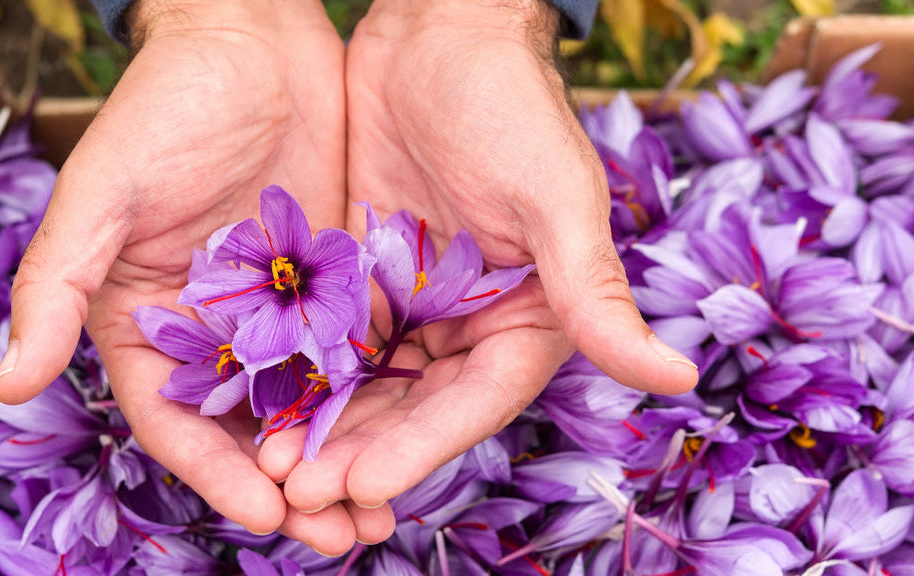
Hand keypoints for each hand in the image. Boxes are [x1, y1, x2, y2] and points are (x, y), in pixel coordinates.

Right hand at [0, 0, 355, 545]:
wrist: (252, 44)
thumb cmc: (163, 110)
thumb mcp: (103, 194)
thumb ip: (57, 285)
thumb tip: (8, 383)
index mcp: (146, 326)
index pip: (178, 424)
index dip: (217, 476)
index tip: (267, 516)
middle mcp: (212, 336)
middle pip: (251, 434)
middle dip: (293, 490)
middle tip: (343, 538)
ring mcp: (277, 316)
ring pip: (310, 408)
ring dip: (344, 461)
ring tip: (384, 514)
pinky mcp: (332, 289)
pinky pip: (357, 358)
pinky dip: (378, 403)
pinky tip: (414, 434)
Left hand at [259, 0, 698, 536]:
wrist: (435, 30)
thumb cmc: (508, 103)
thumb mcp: (554, 197)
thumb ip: (594, 292)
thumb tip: (677, 378)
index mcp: (530, 316)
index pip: (475, 401)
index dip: (423, 447)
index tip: (367, 483)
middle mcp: (470, 321)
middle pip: (414, 406)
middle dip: (360, 452)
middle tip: (298, 496)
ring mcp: (413, 301)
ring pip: (367, 383)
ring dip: (323, 428)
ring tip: (269, 469)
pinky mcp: (363, 275)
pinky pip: (329, 338)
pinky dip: (301, 374)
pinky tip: (260, 405)